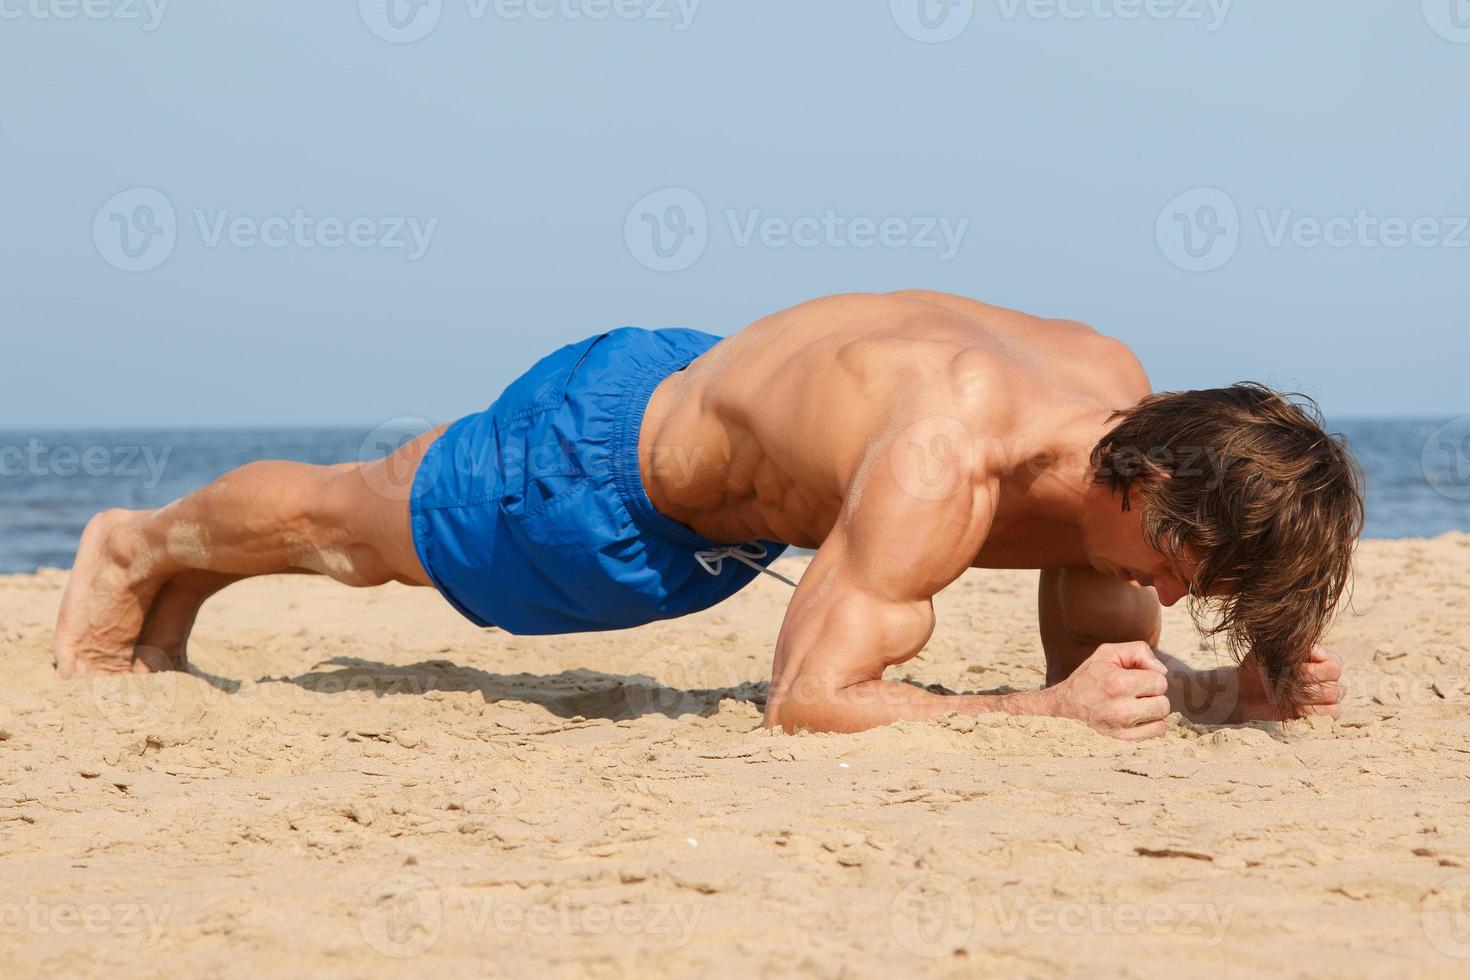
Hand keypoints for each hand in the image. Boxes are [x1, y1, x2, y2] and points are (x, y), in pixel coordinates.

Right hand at [1043, 641, 1170, 740]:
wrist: (1065, 705)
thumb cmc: (1088, 677)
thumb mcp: (1107, 653)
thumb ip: (1138, 651)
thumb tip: (1161, 670)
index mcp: (1118, 684)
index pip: (1159, 681)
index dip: (1150, 675)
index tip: (1134, 677)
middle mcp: (1122, 709)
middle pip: (1163, 702)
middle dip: (1152, 694)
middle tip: (1135, 691)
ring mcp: (1123, 728)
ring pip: (1162, 718)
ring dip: (1153, 709)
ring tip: (1135, 703)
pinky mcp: (1124, 739)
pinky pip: (1157, 732)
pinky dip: (1151, 723)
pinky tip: (1137, 716)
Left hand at [1231, 643, 1343, 721]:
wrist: (1245, 690)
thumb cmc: (1259, 667)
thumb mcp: (1269, 651)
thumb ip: (1292, 647)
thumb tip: (1315, 650)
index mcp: (1320, 659)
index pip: (1335, 664)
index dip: (1317, 668)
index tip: (1295, 667)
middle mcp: (1327, 677)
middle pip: (1336, 682)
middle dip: (1309, 683)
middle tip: (1287, 681)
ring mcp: (1325, 696)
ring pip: (1333, 697)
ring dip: (1308, 696)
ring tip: (1288, 693)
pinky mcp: (1320, 713)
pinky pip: (1331, 713)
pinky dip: (1312, 710)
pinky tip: (1295, 707)